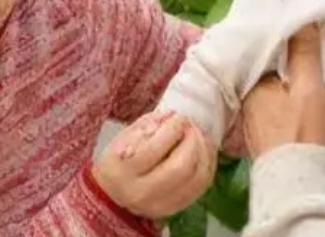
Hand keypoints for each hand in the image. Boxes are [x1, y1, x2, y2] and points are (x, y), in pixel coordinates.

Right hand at [93, 111, 216, 218]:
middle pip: (180, 167)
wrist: (115, 194)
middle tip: (192, 125)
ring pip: (197, 178)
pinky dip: (208, 164)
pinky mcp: (177, 208)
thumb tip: (172, 116)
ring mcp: (161, 205)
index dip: (173, 129)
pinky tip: (205, 149)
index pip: (154, 149)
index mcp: (123, 171)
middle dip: (192, 140)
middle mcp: (141, 193)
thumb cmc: (122, 159)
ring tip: (200, 134)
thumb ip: (148, 124)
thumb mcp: (125, 137)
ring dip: (204, 151)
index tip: (179, 117)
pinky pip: (202, 185)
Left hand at [241, 24, 324, 157]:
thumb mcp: (308, 86)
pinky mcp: (257, 136)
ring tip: (293, 76)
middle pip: (262, 73)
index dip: (279, 45)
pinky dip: (275, 102)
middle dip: (276, 65)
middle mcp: (243, 100)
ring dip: (276, 85)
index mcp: (250, 84)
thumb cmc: (301, 130)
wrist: (296, 178)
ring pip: (263, 92)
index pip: (263, 55)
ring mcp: (248, 120)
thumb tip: (304, 19)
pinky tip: (287, 104)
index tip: (293, 36)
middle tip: (296, 55)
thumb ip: (304, 52)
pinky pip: (265, 108)